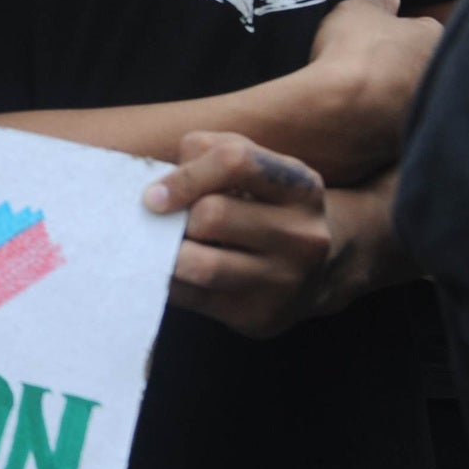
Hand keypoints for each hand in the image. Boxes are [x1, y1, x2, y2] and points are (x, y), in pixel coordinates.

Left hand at [145, 132, 332, 338]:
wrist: (314, 271)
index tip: (154, 195)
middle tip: (165, 223)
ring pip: (200, 265)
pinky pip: (191, 298)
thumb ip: (204, 152)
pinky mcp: (260, 317)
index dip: (185, 174)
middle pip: (212, 215)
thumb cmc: (262, 204)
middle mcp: (303, 236)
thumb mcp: (249, 165)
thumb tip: (156, 190)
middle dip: (176, 218)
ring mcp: (286, 281)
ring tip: (161, 244)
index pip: (235, 162)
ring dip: (166, 253)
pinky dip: (168, 280)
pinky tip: (172, 270)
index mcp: (300, 187)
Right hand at [296, 0, 439, 184]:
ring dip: (389, 98)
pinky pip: (390, 129)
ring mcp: (423, 113)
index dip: (397, 34)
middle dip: (398, 68)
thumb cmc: (352, 53)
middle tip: (365, 68)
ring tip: (355, 97)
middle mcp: (439, 77)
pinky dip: (376, 126)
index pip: (423, 31)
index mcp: (435, 39)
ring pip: (406, 100)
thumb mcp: (356, 11)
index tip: (375, 39)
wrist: (340, 114)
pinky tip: (353, 121)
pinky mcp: (405, 145)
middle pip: (418, 68)